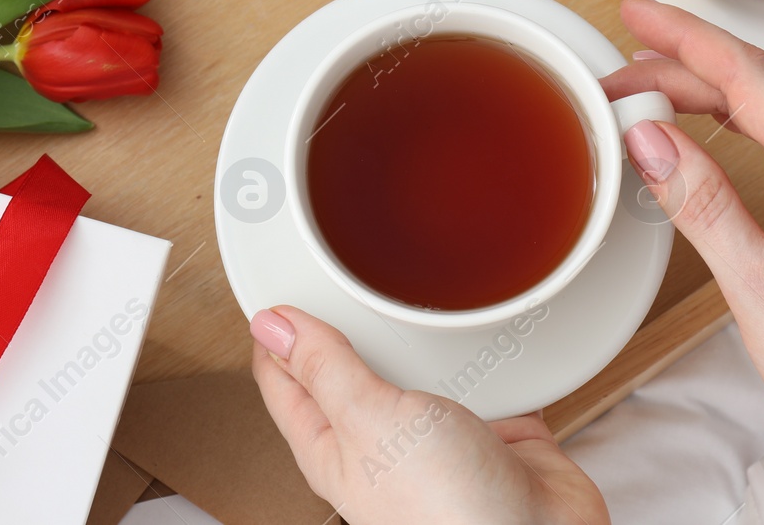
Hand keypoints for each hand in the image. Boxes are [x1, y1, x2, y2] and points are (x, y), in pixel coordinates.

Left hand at [250, 306, 608, 524]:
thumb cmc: (447, 509)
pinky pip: (485, 373)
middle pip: (353, 364)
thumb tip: (271, 324)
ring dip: (427, 331)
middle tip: (355, 263)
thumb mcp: (370, 421)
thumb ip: (324, 369)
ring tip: (427, 284)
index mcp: (332, 445)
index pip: (284, 377)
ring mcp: (438, 435)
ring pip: (420, 364)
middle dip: (354, 316)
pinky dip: (489, 349)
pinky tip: (488, 323)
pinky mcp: (492, 428)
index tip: (280, 275)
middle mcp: (381, 440)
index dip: (277, 326)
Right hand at [603, 0, 763, 524]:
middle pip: (762, 80)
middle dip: (686, 61)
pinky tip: (719, 126)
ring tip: (655, 90)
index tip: (634, 11)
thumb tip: (651, 138)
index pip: (746, 75)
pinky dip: (749, 110)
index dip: (684, 36)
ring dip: (717, 83)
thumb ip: (703, 205)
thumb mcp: (758, 290)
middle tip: (619, 70)